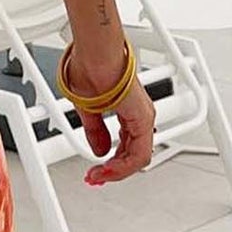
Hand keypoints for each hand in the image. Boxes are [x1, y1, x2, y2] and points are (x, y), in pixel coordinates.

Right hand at [64, 48, 155, 185]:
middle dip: (113, 170)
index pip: (126, 146)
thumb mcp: (88, 109)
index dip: (112, 163)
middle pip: (133, 155)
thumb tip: (99, 148)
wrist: (95, 54)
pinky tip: (108, 169)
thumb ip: (95, 131)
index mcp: (129, 111)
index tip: (96, 171)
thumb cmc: (91, 68)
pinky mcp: (142, 118)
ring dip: (118, 170)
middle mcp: (140, 115)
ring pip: (138, 157)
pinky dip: (123, 165)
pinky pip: (138, 152)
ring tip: (100, 176)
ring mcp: (143, 117)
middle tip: (96, 178)